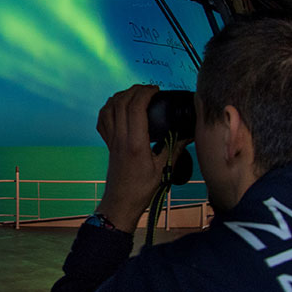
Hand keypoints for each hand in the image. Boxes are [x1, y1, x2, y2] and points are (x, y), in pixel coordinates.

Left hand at [95, 84, 176, 232]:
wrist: (121, 202)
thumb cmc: (141, 189)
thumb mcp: (162, 169)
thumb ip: (174, 148)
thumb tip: (189, 134)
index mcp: (136, 143)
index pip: (135, 108)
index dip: (145, 93)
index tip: (156, 90)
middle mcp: (120, 138)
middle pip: (121, 103)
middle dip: (134, 90)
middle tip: (148, 89)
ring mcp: (111, 140)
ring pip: (109, 108)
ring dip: (120, 96)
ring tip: (134, 94)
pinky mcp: (108, 144)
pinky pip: (103, 120)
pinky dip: (109, 108)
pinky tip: (118, 107)